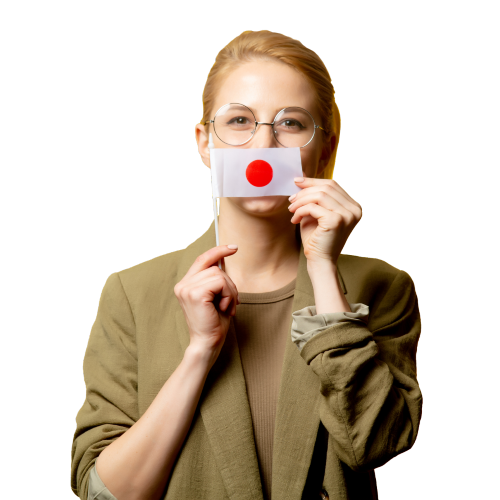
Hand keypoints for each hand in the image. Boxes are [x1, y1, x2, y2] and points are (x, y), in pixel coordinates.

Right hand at [174, 245, 239, 361]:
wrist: (207, 344)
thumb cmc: (214, 323)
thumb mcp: (216, 296)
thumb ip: (216, 279)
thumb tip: (223, 259)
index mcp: (185, 284)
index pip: (202, 259)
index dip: (218, 251)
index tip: (233, 247)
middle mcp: (182, 285)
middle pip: (214, 267)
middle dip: (229, 284)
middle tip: (231, 302)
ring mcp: (186, 289)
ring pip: (219, 275)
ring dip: (230, 291)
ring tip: (226, 306)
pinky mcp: (195, 294)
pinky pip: (220, 283)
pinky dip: (228, 295)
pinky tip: (223, 308)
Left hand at [288, 177, 362, 266]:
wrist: (320, 261)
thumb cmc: (317, 238)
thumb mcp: (316, 213)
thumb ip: (314, 198)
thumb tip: (302, 179)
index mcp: (353, 206)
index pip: (332, 185)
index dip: (313, 181)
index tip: (297, 182)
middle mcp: (354, 209)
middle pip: (326, 187)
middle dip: (305, 191)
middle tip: (291, 199)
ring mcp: (347, 215)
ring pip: (319, 195)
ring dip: (301, 201)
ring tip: (291, 210)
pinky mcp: (336, 221)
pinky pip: (313, 207)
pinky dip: (300, 211)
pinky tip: (295, 220)